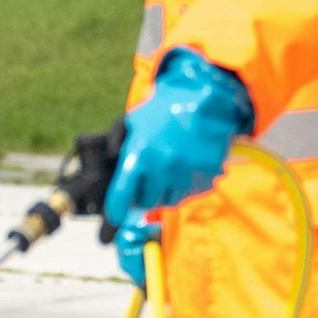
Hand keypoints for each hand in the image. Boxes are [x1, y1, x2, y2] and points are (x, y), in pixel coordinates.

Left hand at [107, 50, 254, 287]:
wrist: (205, 100)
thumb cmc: (166, 110)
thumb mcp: (135, 122)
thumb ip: (121, 146)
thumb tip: (112, 166)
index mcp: (140, 154)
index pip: (122, 195)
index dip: (116, 209)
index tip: (115, 216)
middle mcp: (162, 168)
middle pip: (147, 202)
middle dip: (144, 195)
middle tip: (147, 183)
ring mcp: (185, 175)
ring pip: (169, 200)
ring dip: (165, 192)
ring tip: (168, 172)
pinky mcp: (205, 178)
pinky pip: (190, 193)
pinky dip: (186, 186)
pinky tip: (185, 168)